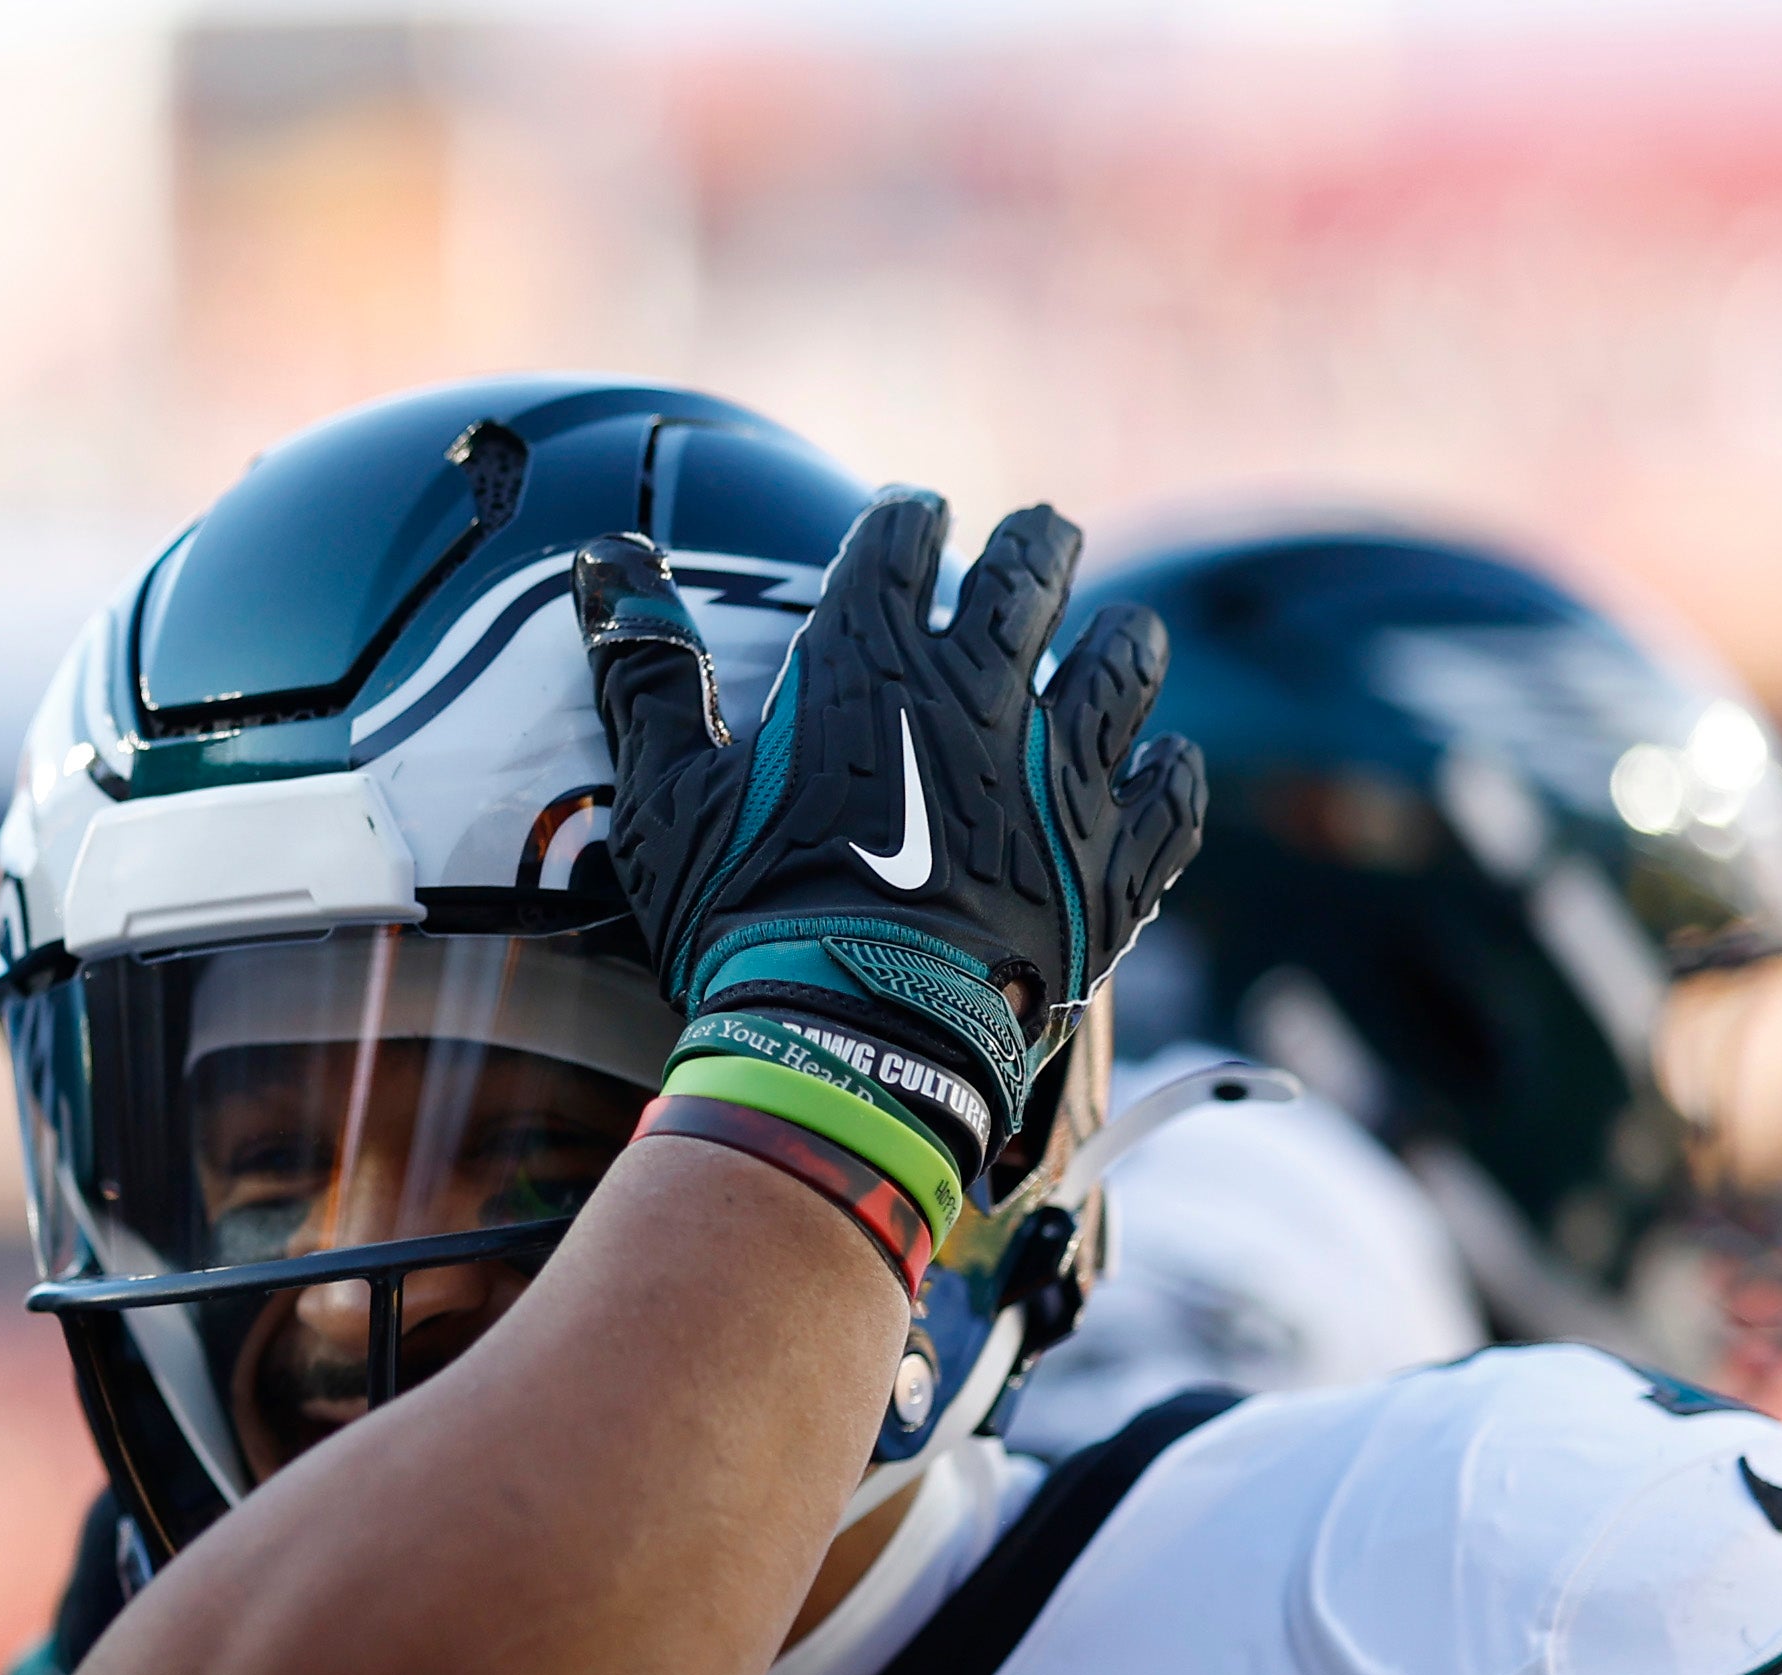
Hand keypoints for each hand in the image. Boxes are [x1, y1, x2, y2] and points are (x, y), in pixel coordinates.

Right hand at [576, 495, 1202, 1235]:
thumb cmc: (748, 921)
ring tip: (1114, 637)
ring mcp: (1064, 771)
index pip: (900, 538)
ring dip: (1118, 640)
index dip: (904, 521)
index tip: (908, 522)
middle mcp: (983, 690)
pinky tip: (1156, 765)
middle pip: (1034, 567)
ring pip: (1127, 658)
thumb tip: (608, 558)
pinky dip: (1166, 771)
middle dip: (1035, 543)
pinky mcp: (1118, 856)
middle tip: (1037, 540)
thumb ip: (646, 671)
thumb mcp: (669, 799)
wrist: (854, 1047)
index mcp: (870, 660)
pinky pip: (1172, 788)